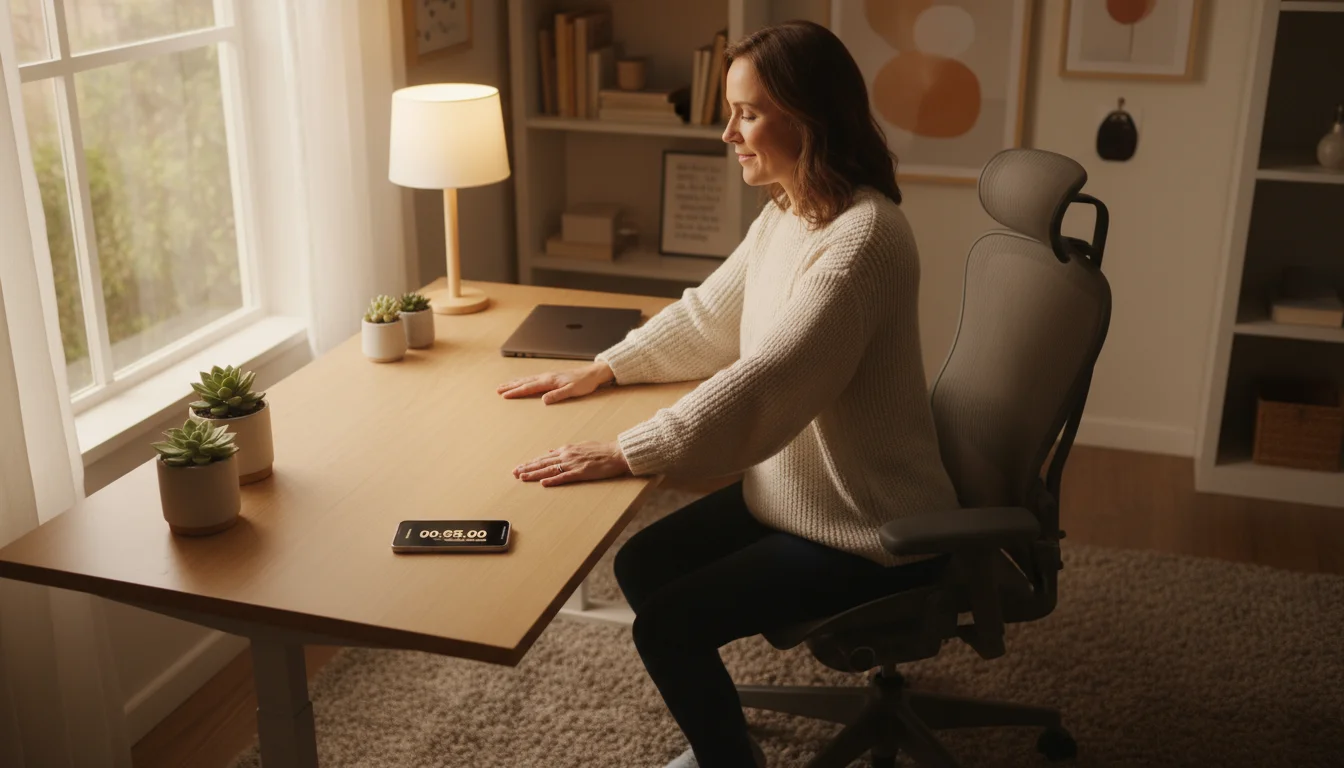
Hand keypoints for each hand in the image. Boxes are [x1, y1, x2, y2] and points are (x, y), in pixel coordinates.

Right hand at [496, 362, 614, 404]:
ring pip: (527, 379)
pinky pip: (533, 378)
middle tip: (497, 390)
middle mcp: (546, 377)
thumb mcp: (572, 391)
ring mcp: (548, 376)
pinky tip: (521, 381)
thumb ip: (558, 395)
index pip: (529, 387)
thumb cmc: (584, 383)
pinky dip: (523, 380)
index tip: (504, 395)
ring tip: (503, 385)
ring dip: (514, 382)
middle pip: (524, 382)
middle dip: (510, 386)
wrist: (593, 373)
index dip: (516, 392)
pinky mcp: (551, 376)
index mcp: (549, 381)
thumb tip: (544, 400)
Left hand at [513, 441, 630, 486]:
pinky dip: (553, 480)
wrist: (616, 453)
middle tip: (514, 473)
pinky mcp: (581, 473)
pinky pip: (564, 477)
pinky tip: (543, 483)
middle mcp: (567, 456)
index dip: (531, 463)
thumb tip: (552, 452)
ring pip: (549, 470)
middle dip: (527, 468)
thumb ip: (565, 450)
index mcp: (567, 449)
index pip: (544, 458)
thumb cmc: (601, 450)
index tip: (520, 467)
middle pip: (543, 463)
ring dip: (534, 474)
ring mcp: (573, 464)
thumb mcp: (581, 446)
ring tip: (522, 477)